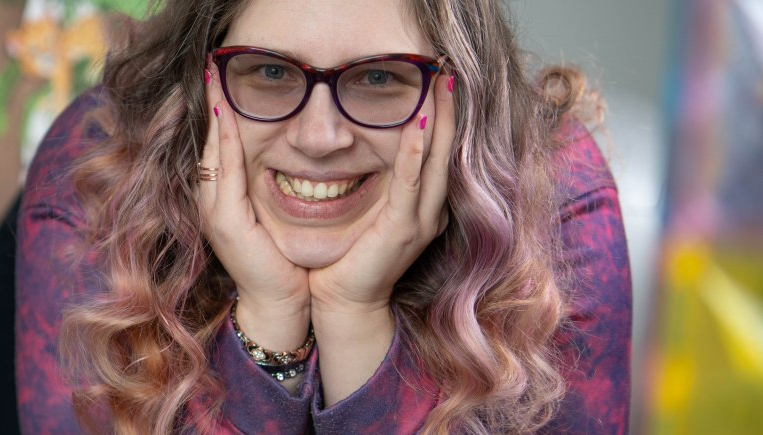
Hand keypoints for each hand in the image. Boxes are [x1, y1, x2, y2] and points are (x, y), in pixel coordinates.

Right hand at [196, 64, 309, 350]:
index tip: (222, 79)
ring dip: (214, 116)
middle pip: (209, 141)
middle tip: (213, 68)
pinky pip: (223, 173)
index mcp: (223, 199)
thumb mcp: (271, 219)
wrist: (278, 304)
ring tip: (216, 83)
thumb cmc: (281, 263)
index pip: (219, 145)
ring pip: (212, 152)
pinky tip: (228, 122)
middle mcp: (212, 201)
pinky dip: (225, 145)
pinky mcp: (224, 221)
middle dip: (211, 104)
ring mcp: (214, 211)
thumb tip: (277, 158)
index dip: (219, 112)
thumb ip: (266, 190)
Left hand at [309, 74, 456, 312]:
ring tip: (439, 86)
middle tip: (446, 71)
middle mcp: (429, 211)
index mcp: (422, 207)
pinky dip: (412, 153)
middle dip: (446, 109)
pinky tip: (415, 126)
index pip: (435, 153)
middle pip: (445, 150)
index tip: (438, 82)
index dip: (441, 117)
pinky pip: (409, 183)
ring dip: (437, 121)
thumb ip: (376, 185)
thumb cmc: (346, 258)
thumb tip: (362, 147)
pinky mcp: (403, 230)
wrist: (343, 301)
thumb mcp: (366, 213)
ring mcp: (421, 221)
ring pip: (434, 161)